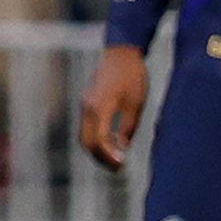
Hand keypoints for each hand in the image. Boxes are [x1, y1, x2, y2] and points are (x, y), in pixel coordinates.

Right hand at [77, 43, 147, 170]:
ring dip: (97, 149)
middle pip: (87, 142)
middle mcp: (87, 108)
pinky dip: (97, 138)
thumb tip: (122, 147)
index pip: (99, 141)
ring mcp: (85, 105)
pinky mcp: (88, 102)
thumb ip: (128, 127)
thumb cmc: (132, 77)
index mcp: (99, 109)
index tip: (121, 165)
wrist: (121, 53)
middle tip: (117, 168)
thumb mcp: (135, 104)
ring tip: (114, 158)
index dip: (109, 156)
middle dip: (100, 158)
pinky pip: (88, 126)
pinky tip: (112, 141)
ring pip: (85, 135)